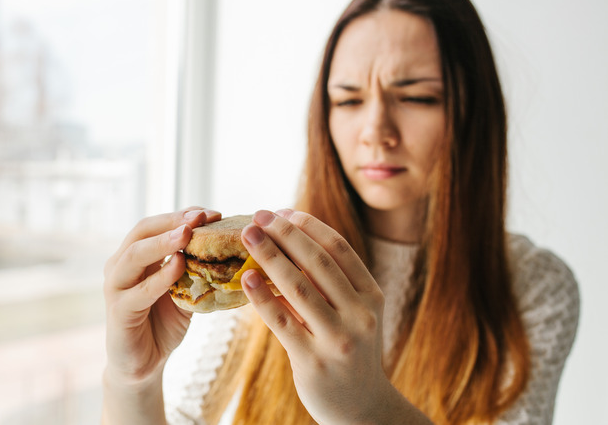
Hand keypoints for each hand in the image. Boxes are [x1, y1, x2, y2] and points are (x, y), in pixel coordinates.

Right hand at [103, 207, 220, 386]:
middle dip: (173, 221)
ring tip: (188, 233)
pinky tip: (180, 266)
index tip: (212, 212)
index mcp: (135, 255)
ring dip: (163, 242)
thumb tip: (226, 243)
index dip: (182, 215)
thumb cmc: (163, 321)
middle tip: (200, 216)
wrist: (144, 363)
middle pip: (142, 231)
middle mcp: (120, 265)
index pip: (156, 224)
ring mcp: (115, 287)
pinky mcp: (119, 311)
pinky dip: (161, 276)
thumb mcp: (183, 289)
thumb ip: (194, 267)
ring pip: (135, 254)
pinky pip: (140, 290)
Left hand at [239, 209, 395, 423]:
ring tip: (247, 235)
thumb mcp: (351, 314)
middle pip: (317, 262)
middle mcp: (360, 315)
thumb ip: (326, 284)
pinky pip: (281, 321)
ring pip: (298, 287)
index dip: (309, 226)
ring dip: (269, 255)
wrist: (361, 407)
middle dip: (285, 233)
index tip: (283, 211)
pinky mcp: (313, 361)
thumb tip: (282, 242)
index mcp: (371, 295)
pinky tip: (245, 277)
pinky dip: (261, 296)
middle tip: (259, 215)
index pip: (339, 249)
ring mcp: (338, 339)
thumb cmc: (347, 350)